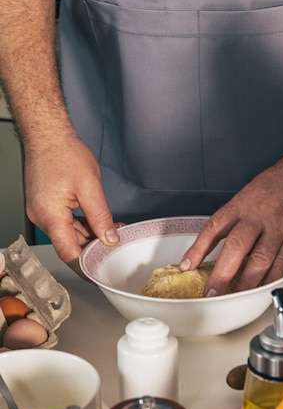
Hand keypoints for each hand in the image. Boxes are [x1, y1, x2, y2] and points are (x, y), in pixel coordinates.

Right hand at [24, 133, 119, 274]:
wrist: (47, 134)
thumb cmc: (63, 153)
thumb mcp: (89, 187)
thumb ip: (101, 216)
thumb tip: (109, 237)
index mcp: (51, 216)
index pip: (69, 254)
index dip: (85, 267)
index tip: (99, 275)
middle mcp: (42, 216)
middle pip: (69, 244)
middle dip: (92, 249)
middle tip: (114, 248)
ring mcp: (43, 210)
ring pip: (68, 233)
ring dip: (89, 236)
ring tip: (111, 233)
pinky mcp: (46, 203)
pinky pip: (64, 221)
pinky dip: (81, 224)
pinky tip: (98, 223)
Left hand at [180, 145, 282, 295]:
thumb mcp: (256, 189)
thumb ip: (243, 213)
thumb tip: (228, 238)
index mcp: (244, 202)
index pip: (214, 227)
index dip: (198, 249)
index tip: (187, 265)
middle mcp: (259, 214)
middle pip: (235, 248)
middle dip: (221, 275)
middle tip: (211, 293)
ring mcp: (280, 225)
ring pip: (259, 260)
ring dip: (246, 283)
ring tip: (236, 297)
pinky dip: (273, 278)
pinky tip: (265, 287)